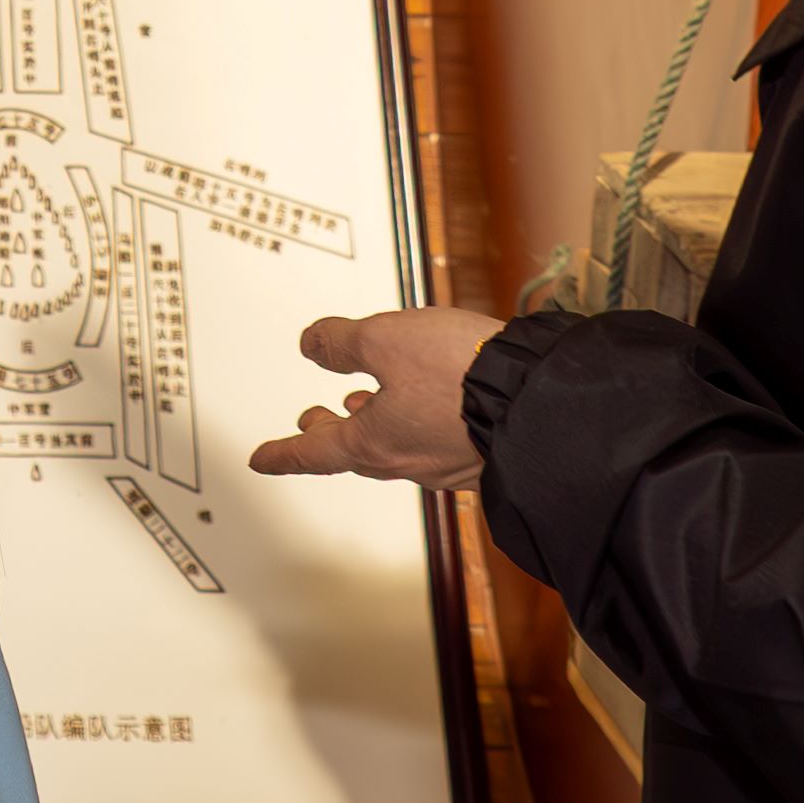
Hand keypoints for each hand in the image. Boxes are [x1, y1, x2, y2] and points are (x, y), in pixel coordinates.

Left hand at [252, 309, 503, 488]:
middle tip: (313, 418)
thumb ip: (341, 342)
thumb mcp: (385, 338)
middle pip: (356, 452)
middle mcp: (409, 462)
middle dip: (330, 434)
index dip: (284, 453)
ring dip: (373, 425)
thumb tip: (310, 345)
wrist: (542, 400)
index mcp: (374, 443)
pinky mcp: (482, 455)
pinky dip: (413, 423)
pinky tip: (426, 404)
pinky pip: (433, 442)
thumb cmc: (461, 372)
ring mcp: (449, 464)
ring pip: (397, 447)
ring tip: (364, 401)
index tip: (261, 461)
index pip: (315, 451)